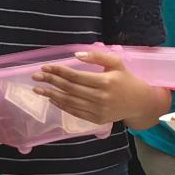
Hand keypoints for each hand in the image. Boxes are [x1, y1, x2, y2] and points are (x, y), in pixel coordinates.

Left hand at [32, 50, 168, 128]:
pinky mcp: (96, 119)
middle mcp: (100, 97)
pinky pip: (75, 112)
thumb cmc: (126, 79)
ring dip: (52, 95)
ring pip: (70, 102)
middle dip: (51, 82)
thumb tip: (76, 54)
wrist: (139, 102)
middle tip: (36, 77)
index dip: (59, 71)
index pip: (76, 76)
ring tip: (38, 89)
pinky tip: (52, 99)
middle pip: (70, 89)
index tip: (45, 67)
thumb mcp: (116, 62)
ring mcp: (98, 110)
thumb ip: (97, 56)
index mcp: (105, 81)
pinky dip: (62, 105)